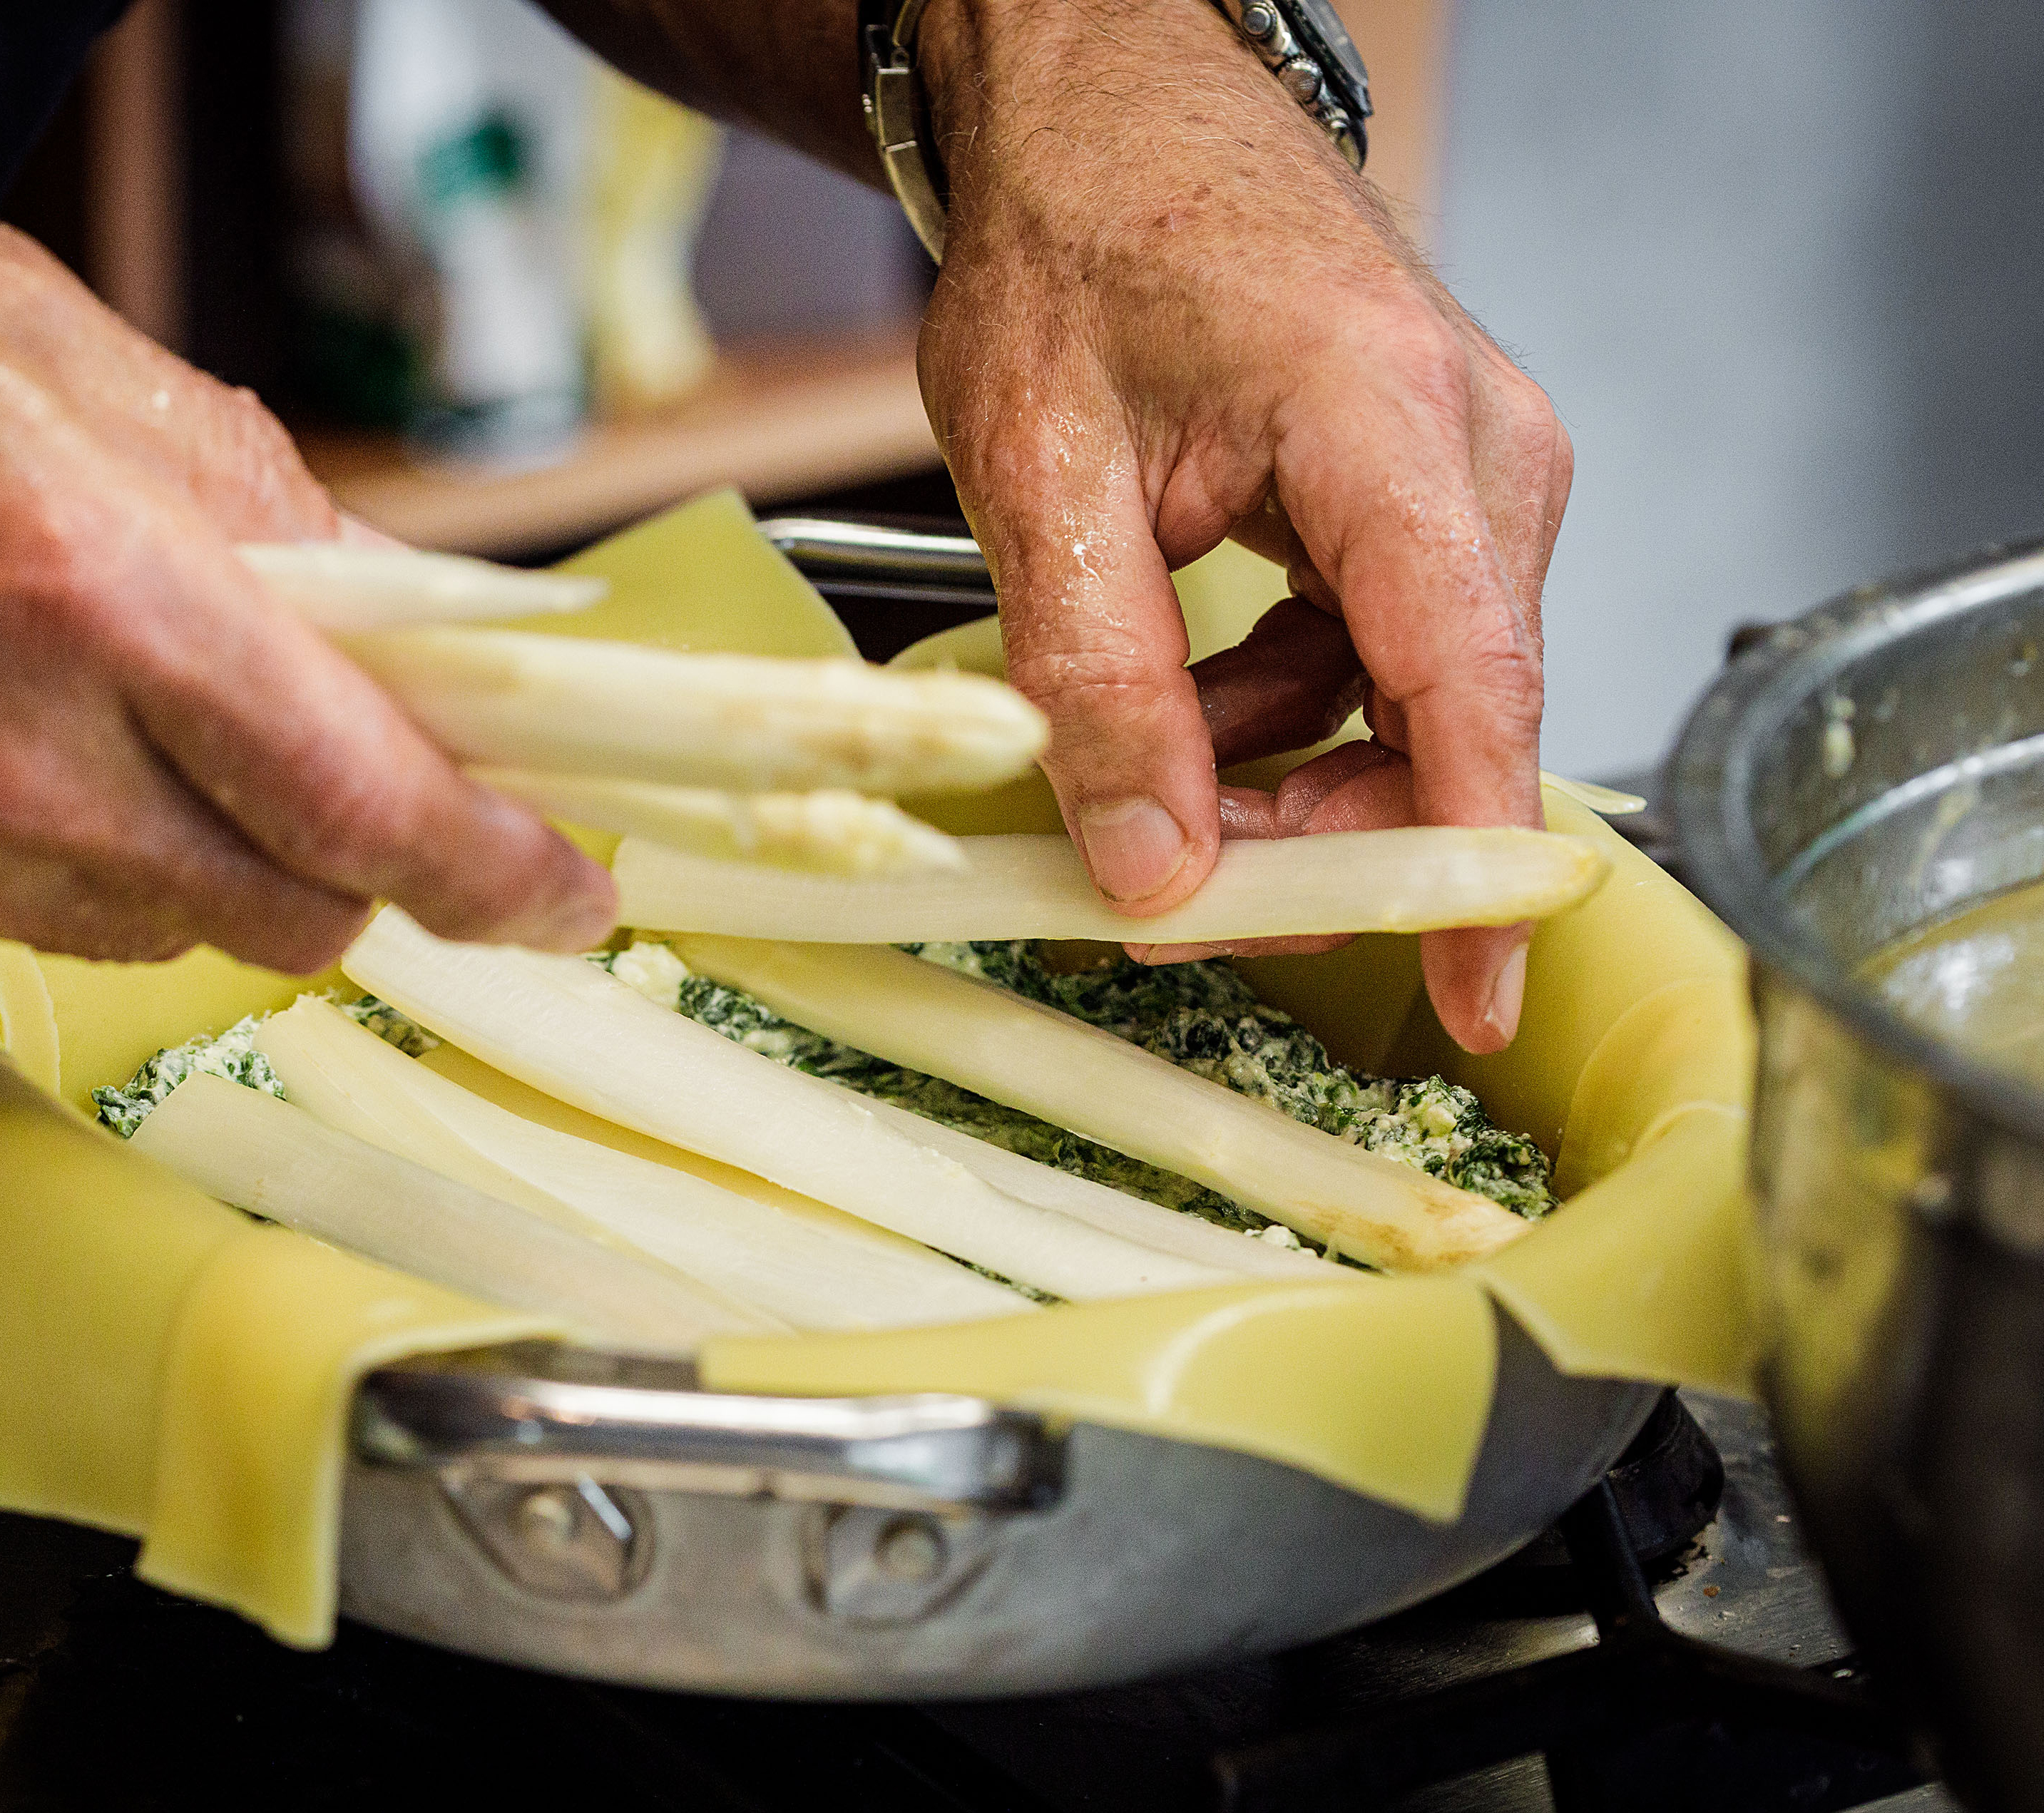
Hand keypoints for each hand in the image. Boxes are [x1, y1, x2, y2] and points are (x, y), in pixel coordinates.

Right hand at [0, 188, 616, 971]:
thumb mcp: (41, 333)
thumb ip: (247, 488)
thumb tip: (383, 607)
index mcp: (94, 584)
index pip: (367, 800)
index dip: (499, 871)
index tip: (565, 892)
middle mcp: (11, 753)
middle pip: (294, 905)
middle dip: (359, 857)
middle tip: (360, 777)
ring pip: (172, 932)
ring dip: (221, 858)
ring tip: (157, 728)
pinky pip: (37, 921)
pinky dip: (87, 859)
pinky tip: (27, 749)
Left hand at [913, 0, 1570, 1052]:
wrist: (1105, 108)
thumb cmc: (1075, 238)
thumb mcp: (1040, 474)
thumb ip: (1098, 684)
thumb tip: (1150, 868)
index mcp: (1390, 426)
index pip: (1472, 685)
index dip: (1470, 860)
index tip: (1473, 998)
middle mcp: (1477, 450)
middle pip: (1447, 716)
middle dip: (1322, 834)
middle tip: (1171, 890)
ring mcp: (1472, 470)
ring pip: (1415, 700)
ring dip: (1288, 778)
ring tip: (1145, 779)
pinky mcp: (1434, 494)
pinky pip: (1384, 654)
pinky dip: (1287, 714)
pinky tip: (1183, 708)